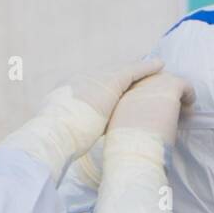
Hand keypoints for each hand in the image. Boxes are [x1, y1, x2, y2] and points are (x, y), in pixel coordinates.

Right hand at [0, 58, 161, 178]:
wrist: (53, 134)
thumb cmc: (53, 143)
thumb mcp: (59, 136)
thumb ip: (66, 135)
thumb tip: (65, 146)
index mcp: (64, 93)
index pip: (86, 89)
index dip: (100, 91)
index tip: (110, 96)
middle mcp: (79, 80)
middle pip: (104, 77)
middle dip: (118, 78)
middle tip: (134, 78)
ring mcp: (94, 78)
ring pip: (120, 71)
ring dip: (137, 70)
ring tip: (152, 68)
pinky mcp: (111, 81)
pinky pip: (134, 71)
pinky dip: (147, 68)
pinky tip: (160, 66)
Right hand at [93, 70, 193, 212]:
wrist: (134, 154)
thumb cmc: (125, 153)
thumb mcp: (119, 137)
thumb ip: (126, 128)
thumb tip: (140, 132)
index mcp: (119, 99)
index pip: (136, 90)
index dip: (149, 99)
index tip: (156, 111)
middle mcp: (134, 89)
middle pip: (152, 81)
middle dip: (162, 93)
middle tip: (172, 108)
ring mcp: (151, 86)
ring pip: (168, 81)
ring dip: (176, 95)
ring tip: (182, 109)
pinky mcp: (168, 88)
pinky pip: (184, 85)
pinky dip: (189, 95)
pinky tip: (190, 109)